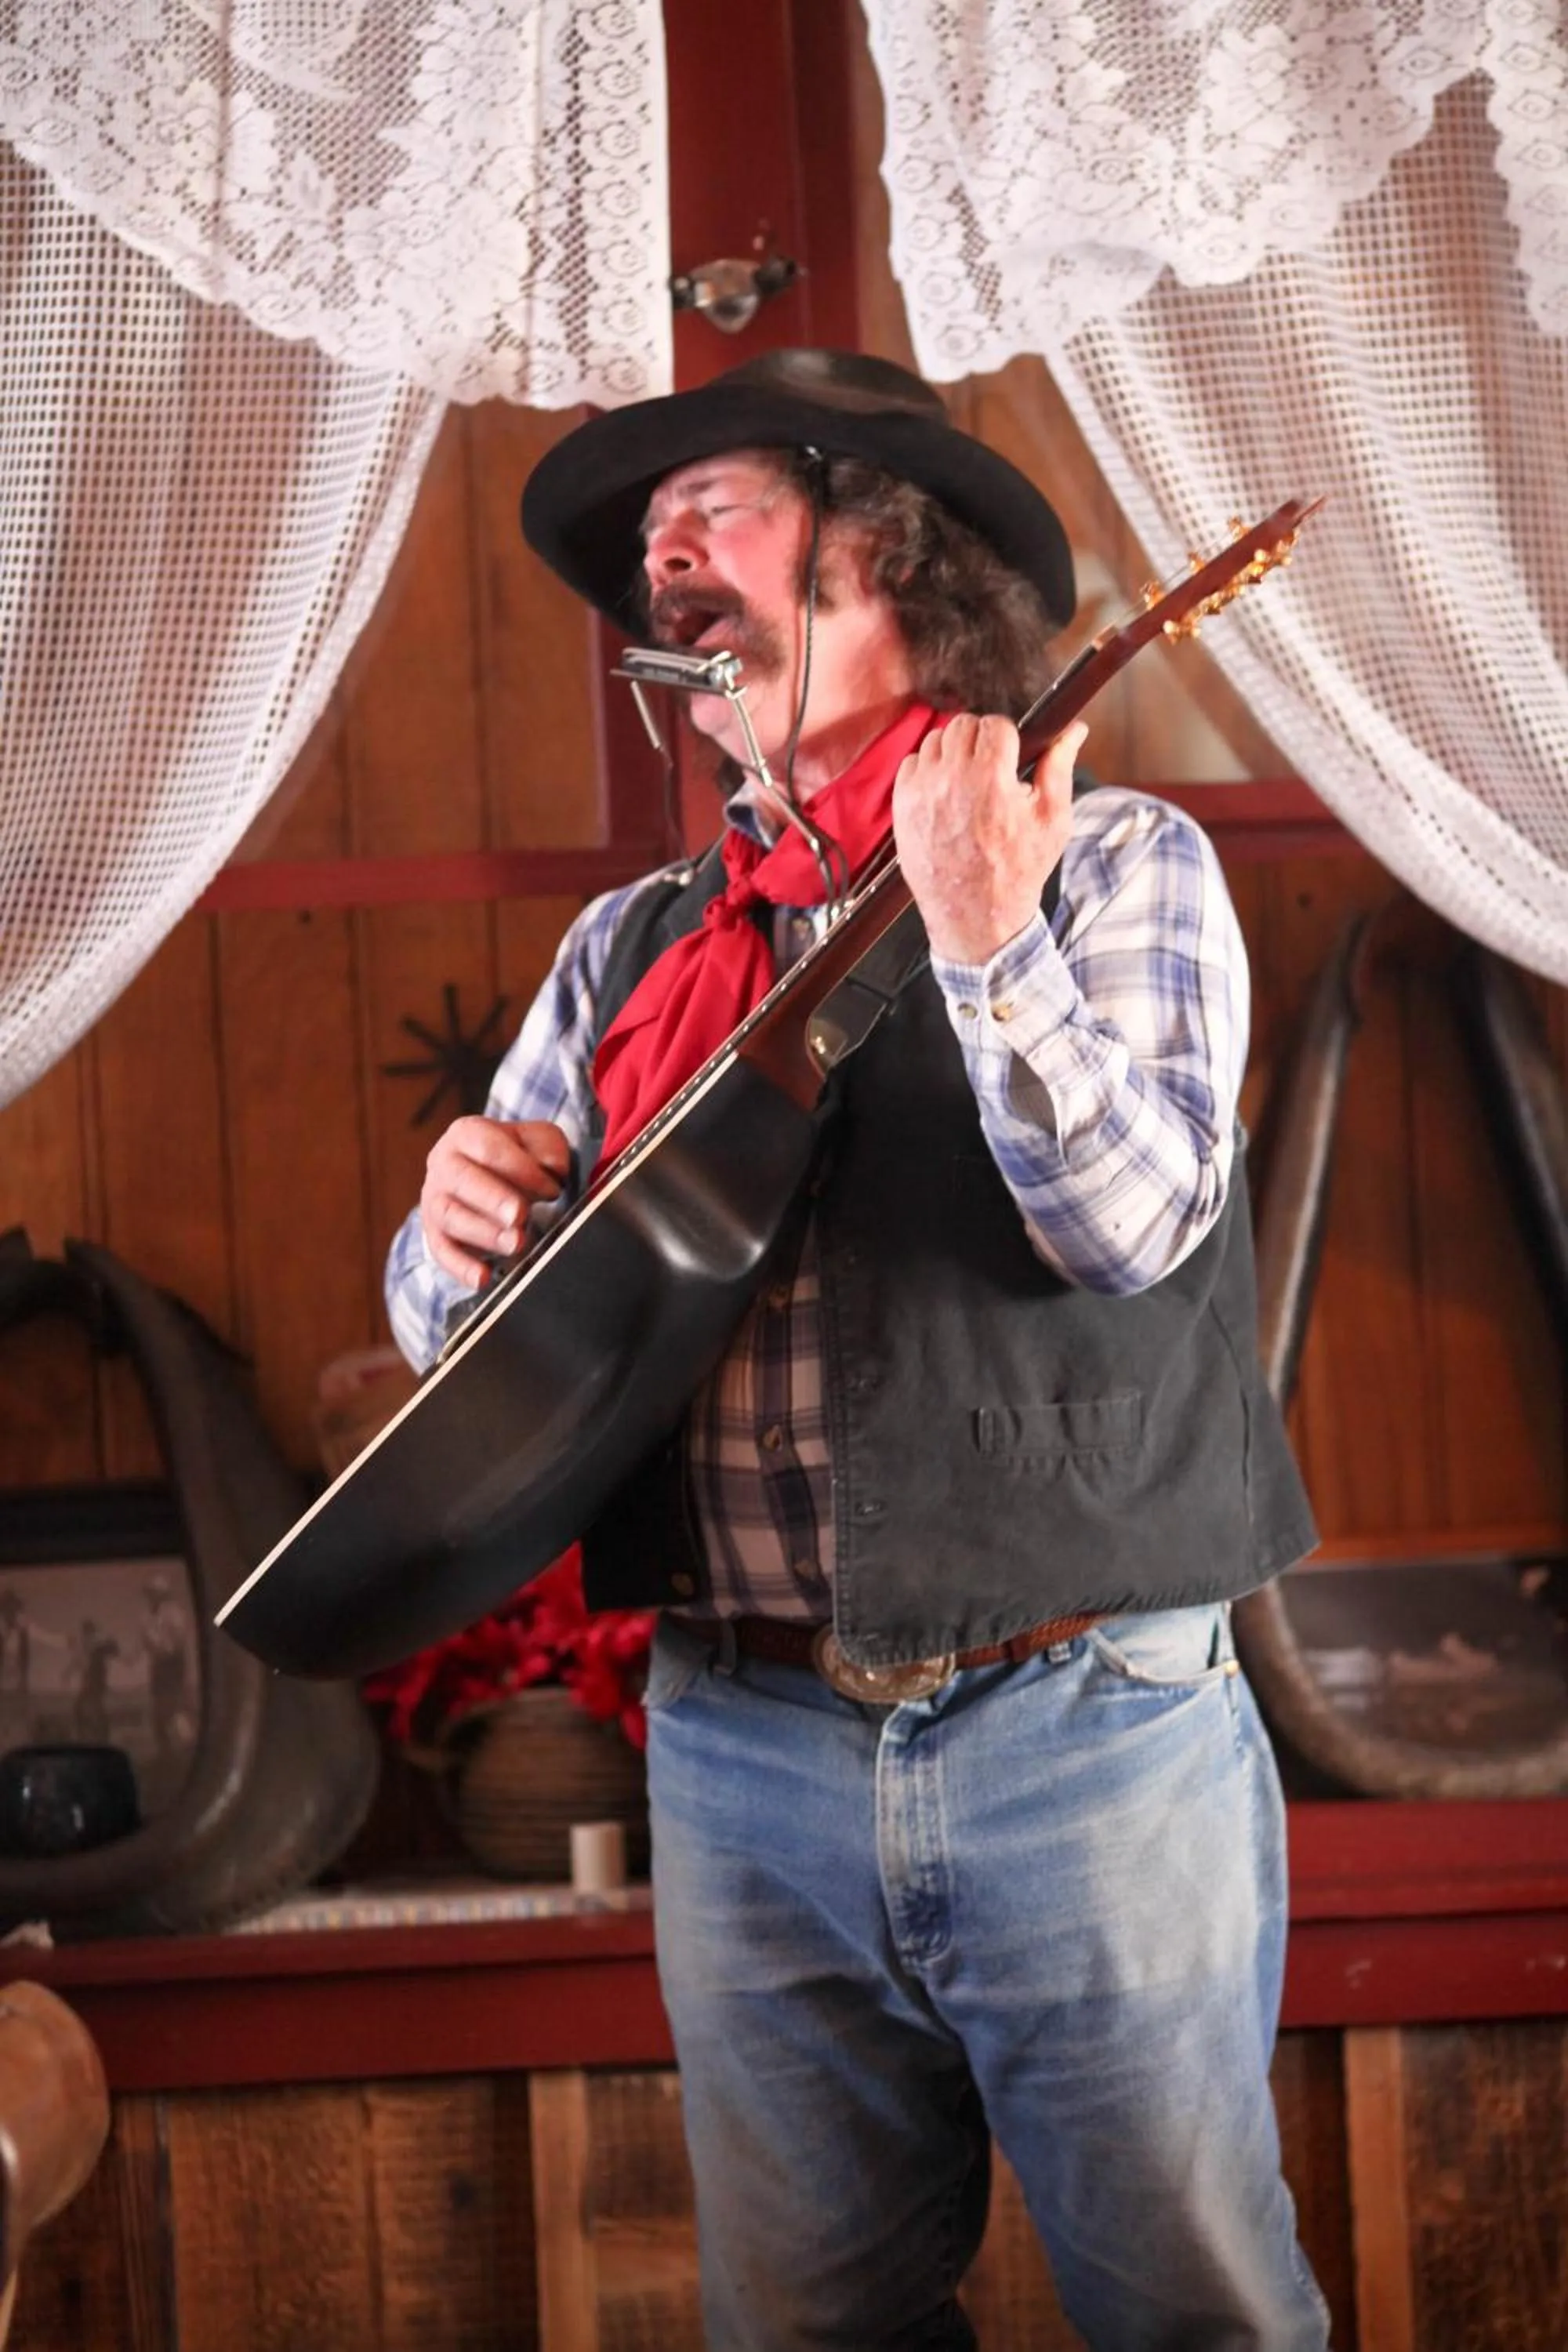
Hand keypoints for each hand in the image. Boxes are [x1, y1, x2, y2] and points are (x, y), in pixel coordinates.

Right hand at [419, 1116, 570, 1287]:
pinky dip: (461, 1268)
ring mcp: (434, 1199)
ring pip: (450, 1216)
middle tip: (521, 1216)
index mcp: (467, 1134)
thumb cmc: (516, 1158)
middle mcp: (443, 1164)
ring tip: (516, 1245)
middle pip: (462, 1180)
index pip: (489, 1148)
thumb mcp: (538, 1141)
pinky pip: (441, 1251)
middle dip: (493, 1199)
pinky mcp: (434, 1232)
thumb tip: (554, 1167)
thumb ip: (550, 1147)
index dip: (522, 1169)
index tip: (553, 1189)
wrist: (487, 1176)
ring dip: (483, 1234)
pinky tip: (484, 1279)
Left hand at [892, 714, 1088, 964]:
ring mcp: (921, 792)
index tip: (1011, 756)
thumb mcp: (1052, 821)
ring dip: (953, 751)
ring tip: (969, 780)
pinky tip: (946, 792)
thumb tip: (1075, 729)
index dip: (1007, 737)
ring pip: (935, 740)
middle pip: (963, 725)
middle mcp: (951, 781)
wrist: (975, 916)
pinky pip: (911, 763)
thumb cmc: (1018, 871)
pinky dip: (928, 769)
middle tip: (993, 767)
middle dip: (981, 740)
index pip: (994, 724)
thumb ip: (1059, 767)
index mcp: (991, 780)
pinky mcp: (902, 806)